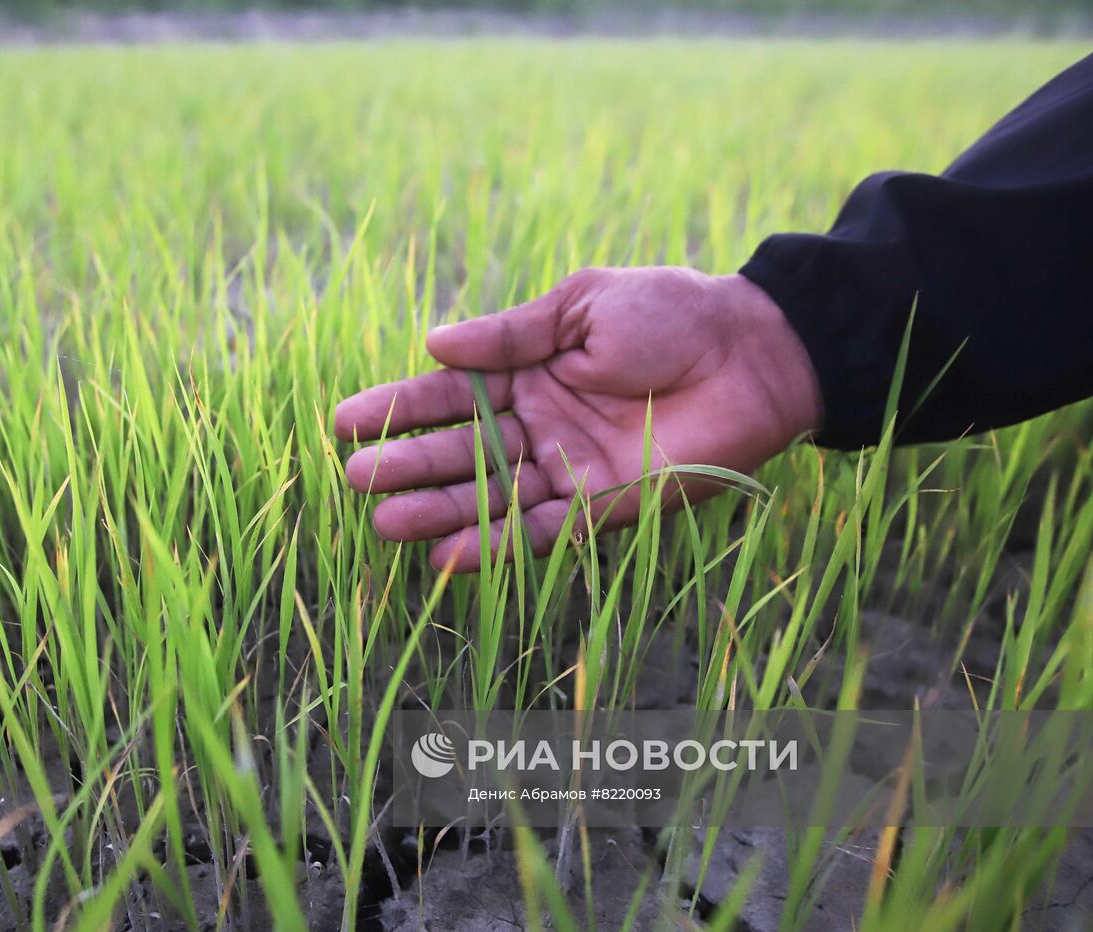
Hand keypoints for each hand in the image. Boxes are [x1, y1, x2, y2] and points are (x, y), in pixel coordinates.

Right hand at [334, 267, 822, 572]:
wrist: (754, 353)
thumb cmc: (671, 313)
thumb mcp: (581, 305)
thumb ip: (510, 334)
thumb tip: (431, 342)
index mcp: (527, 371)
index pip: (448, 395)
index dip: (397, 409)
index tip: (343, 423)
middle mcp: (537, 424)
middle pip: (460, 451)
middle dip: (408, 465)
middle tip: (356, 480)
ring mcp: (565, 468)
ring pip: (488, 496)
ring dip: (437, 511)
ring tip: (383, 523)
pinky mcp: (601, 507)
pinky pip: (537, 532)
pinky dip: (493, 546)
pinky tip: (446, 556)